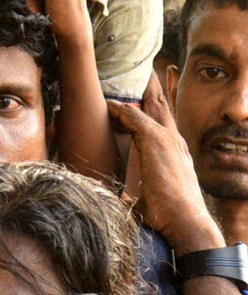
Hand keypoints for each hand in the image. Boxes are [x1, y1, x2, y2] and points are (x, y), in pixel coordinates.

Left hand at [107, 74, 222, 253]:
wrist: (184, 221)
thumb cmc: (167, 215)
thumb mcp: (146, 199)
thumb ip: (133, 194)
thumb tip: (120, 201)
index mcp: (174, 154)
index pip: (164, 124)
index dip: (154, 109)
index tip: (143, 98)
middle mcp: (174, 142)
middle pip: (163, 107)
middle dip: (154, 90)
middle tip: (149, 73)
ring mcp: (167, 140)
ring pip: (151, 106)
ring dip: (140, 91)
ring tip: (135, 74)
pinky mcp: (156, 140)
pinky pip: (134, 116)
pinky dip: (121, 109)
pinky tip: (109, 104)